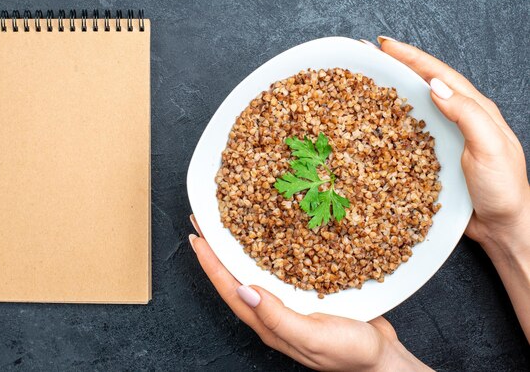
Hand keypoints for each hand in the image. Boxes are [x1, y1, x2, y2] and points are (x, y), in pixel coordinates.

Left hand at [188, 215, 429, 370]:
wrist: (383, 359)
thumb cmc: (351, 353)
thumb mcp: (312, 337)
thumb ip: (278, 317)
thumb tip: (243, 291)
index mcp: (269, 324)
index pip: (230, 289)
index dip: (211, 263)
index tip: (197, 237)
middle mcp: (274, 312)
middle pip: (236, 277)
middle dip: (218, 251)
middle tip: (204, 223)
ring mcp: (289, 303)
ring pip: (256, 271)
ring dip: (239, 248)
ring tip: (228, 224)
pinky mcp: (307, 293)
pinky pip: (280, 268)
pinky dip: (270, 250)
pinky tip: (271, 235)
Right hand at [375, 36, 529, 254]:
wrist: (503, 226)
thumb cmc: (503, 188)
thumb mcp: (490, 147)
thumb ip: (467, 114)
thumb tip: (435, 86)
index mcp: (475, 109)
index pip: (439, 74)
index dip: (412, 57)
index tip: (386, 45)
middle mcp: (458, 118)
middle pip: (425, 83)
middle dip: (398, 66)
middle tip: (371, 54)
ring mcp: (445, 137)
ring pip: (415, 106)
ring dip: (392, 90)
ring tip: (368, 80)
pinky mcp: (433, 156)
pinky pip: (410, 132)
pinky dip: (392, 121)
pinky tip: (376, 122)